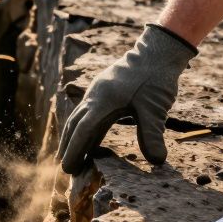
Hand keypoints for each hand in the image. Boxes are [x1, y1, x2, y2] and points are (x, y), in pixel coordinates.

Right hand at [57, 24, 196, 173]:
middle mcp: (95, 96)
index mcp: (104, 100)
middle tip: (65, 169)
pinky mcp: (104, 92)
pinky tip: (88, 140)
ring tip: (70, 157)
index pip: (83, 130)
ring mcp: (98, 93)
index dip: (75, 151)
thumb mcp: (156, 108)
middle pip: (75, 125)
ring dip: (73, 138)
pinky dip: (85, 129)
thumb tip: (157, 161)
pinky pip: (88, 113)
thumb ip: (153, 134)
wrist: (156, 52)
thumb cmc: (155, 79)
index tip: (69, 169)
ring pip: (79, 118)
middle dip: (68, 147)